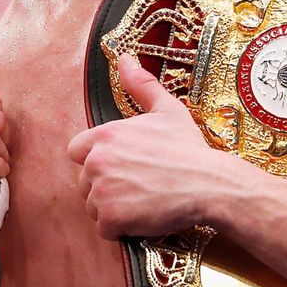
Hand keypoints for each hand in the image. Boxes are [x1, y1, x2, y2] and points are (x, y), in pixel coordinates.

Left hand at [67, 53, 249, 239]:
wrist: (210, 184)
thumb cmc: (189, 149)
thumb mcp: (166, 110)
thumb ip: (140, 84)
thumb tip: (124, 57)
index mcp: (104, 135)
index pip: (76, 151)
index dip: (96, 161)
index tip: (121, 166)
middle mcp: (97, 161)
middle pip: (85, 182)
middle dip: (107, 187)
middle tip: (139, 185)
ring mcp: (102, 190)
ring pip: (93, 207)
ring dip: (114, 209)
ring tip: (144, 200)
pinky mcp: (111, 217)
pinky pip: (104, 229)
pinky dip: (121, 229)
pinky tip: (144, 216)